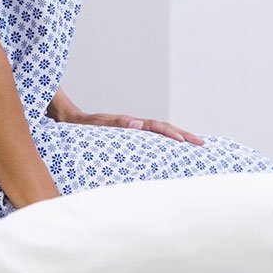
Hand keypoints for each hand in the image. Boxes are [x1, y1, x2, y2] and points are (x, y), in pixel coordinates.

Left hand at [71, 111, 204, 145]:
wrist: (69, 120)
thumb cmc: (80, 126)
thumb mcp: (94, 126)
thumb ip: (114, 125)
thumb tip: (138, 124)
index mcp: (129, 123)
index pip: (156, 126)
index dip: (172, 134)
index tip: (186, 142)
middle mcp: (134, 125)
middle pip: (164, 128)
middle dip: (184, 135)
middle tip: (203, 144)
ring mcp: (133, 130)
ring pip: (160, 133)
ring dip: (178, 138)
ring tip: (196, 146)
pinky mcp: (129, 137)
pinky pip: (152, 139)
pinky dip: (165, 143)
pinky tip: (171, 152)